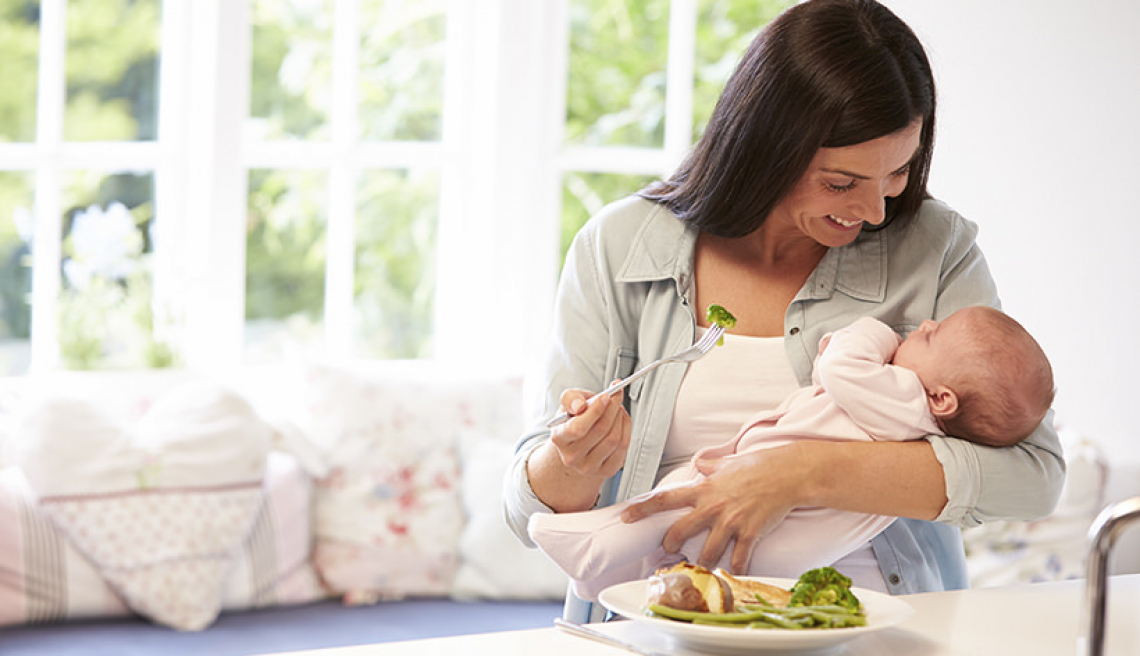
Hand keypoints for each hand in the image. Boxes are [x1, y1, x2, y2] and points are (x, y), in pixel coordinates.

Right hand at [549, 384, 630, 479]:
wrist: (578, 443)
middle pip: (601, 430)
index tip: (606, 395)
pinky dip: (626, 429)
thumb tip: (580, 405)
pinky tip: (621, 421)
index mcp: (559, 439)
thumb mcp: (568, 404)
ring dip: (620, 418)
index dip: (596, 410)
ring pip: (614, 438)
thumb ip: (571, 398)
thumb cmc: (574, 420)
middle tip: (617, 395)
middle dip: (613, 408)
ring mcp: (589, 467)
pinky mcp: (606, 471)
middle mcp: (572, 457)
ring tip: (618, 408)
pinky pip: (623, 448)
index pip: (578, 427)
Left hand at [621, 443, 809, 573]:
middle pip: (680, 531)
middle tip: (667, 550)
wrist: (787, 473)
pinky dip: (735, 570)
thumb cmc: (759, 465)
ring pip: (707, 552)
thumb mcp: (728, 462)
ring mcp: (731, 522)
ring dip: (701, 564)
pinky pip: (738, 560)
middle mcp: (713, 507)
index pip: (665, 499)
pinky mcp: (750, 534)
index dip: (643, 508)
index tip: (626, 516)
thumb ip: (710, 466)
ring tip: (699, 568)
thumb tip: (699, 463)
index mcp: (704, 489)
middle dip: (670, 544)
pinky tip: (733, 575)